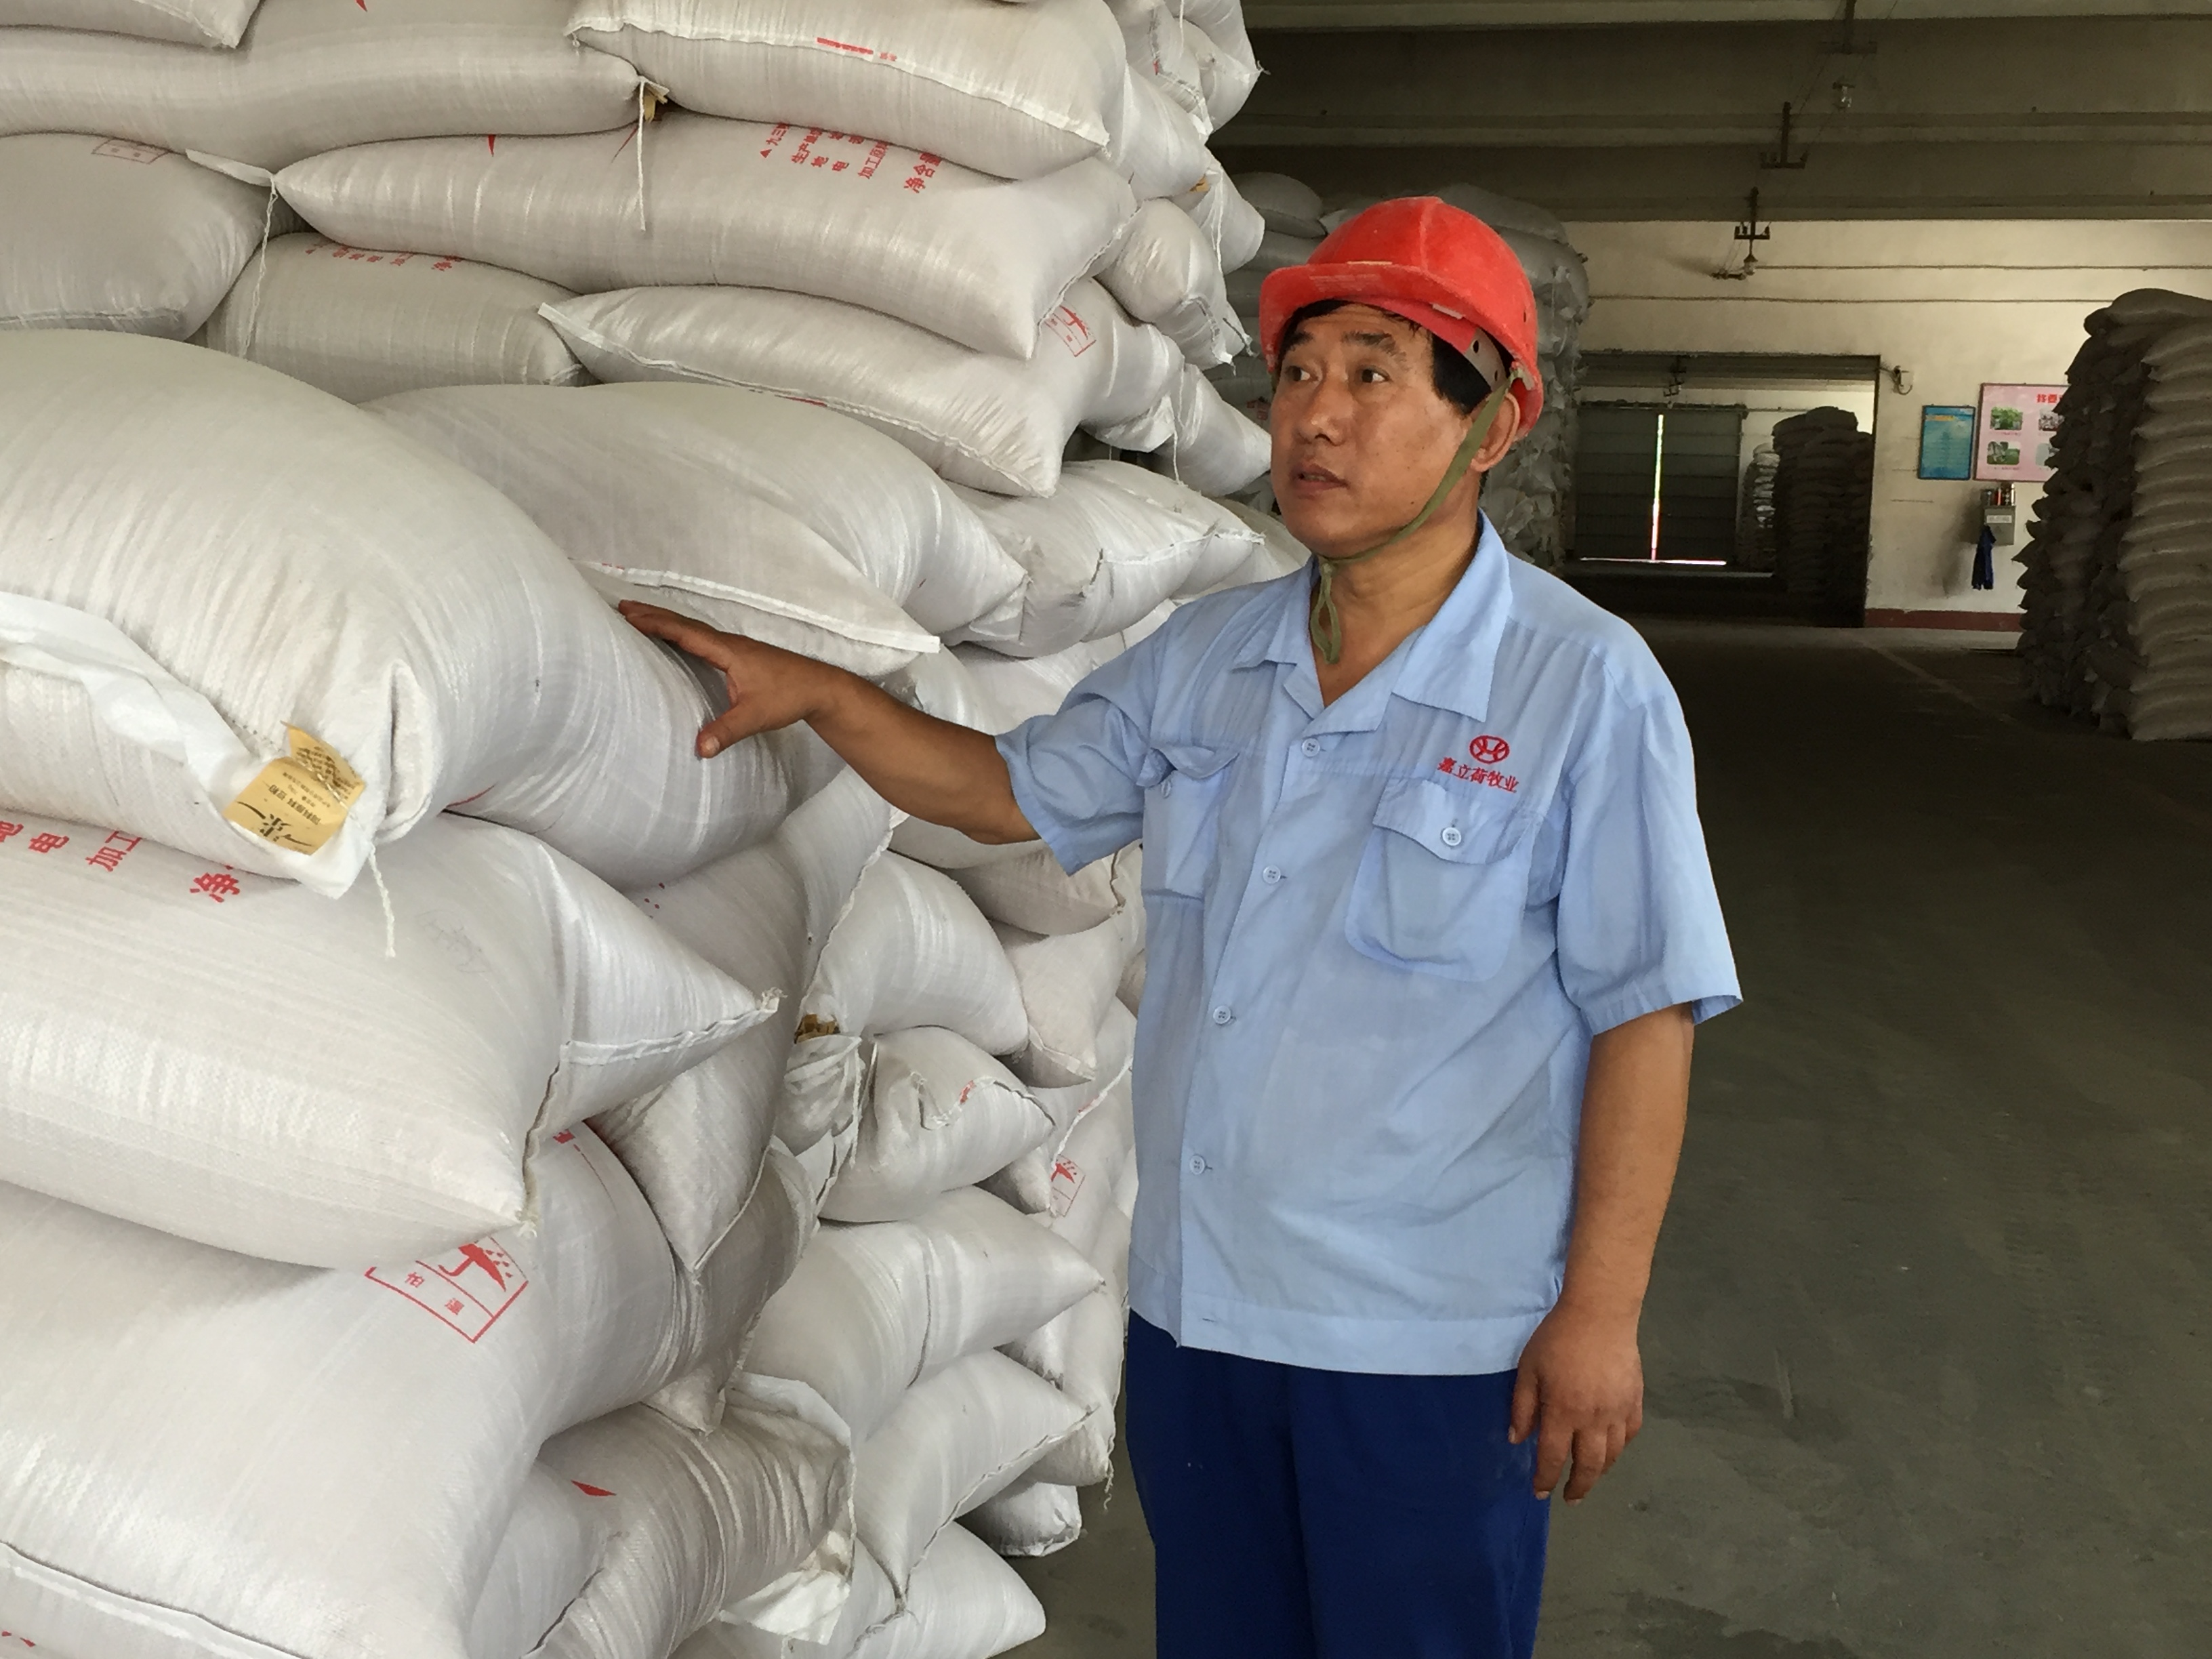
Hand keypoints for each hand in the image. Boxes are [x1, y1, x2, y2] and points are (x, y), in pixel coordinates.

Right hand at [619, 601, 844, 757]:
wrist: (820, 688)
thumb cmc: (790, 696)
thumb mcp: (756, 716)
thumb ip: (726, 730)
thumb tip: (699, 748)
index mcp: (729, 651)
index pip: (686, 634)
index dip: (657, 624)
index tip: (629, 615)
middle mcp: (730, 643)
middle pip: (685, 624)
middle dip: (654, 615)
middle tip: (623, 608)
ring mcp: (735, 648)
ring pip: (694, 630)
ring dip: (667, 622)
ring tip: (640, 617)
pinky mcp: (740, 656)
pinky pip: (703, 639)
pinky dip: (683, 634)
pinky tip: (676, 640)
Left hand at [1508, 1298, 1644, 1504]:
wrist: (1600, 1314)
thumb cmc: (1557, 1338)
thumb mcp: (1529, 1369)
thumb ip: (1523, 1406)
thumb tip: (1517, 1440)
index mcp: (1562, 1412)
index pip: (1552, 1457)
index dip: (1545, 1479)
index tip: (1540, 1492)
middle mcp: (1593, 1420)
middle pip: (1587, 1466)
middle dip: (1577, 1487)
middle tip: (1570, 1498)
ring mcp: (1618, 1412)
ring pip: (1612, 1455)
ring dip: (1599, 1472)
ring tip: (1588, 1478)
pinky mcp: (1635, 1401)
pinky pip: (1629, 1435)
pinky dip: (1620, 1448)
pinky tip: (1611, 1449)